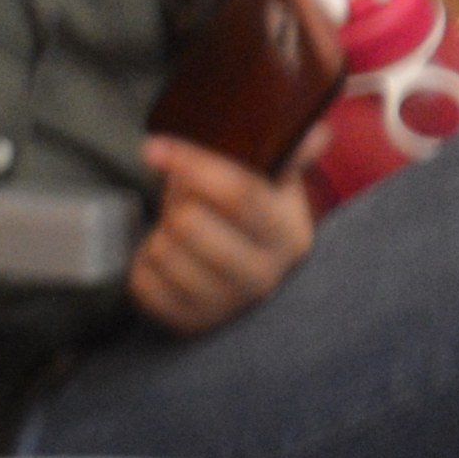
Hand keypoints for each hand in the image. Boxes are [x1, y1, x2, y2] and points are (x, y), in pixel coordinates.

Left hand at [126, 131, 314, 334]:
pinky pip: (142, 282)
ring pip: (163, 251)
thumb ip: (289, 153)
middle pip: (190, 223)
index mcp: (289, 234)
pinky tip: (169, 259)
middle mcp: (264, 276)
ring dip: (160, 232)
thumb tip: (316, 135)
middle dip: (176, 202)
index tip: (155, 147)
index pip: (238, 194)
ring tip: (181, 232)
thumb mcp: (273, 182)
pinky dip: (144, 263)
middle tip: (184, 198)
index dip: (192, 165)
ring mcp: (226, 305)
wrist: (236, 274)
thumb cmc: (248, 217)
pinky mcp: (190, 322)